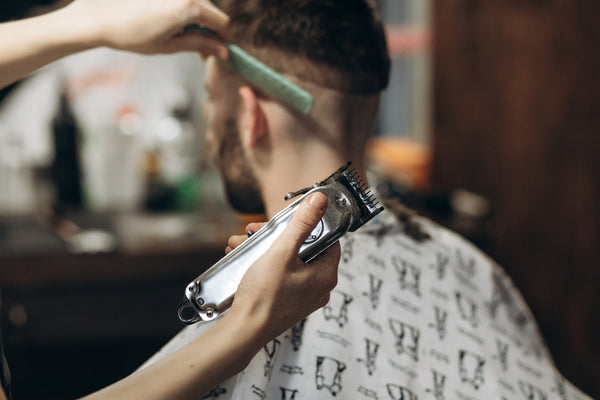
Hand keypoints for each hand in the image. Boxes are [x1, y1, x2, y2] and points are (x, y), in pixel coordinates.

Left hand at [61, 0, 229, 57]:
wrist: (98, 17)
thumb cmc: (131, 34)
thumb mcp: (169, 46)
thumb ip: (200, 46)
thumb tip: (222, 51)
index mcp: (190, 8)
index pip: (222, 23)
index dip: (224, 40)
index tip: (221, 53)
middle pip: (212, 13)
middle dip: (211, 32)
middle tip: (201, 52)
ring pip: (199, 6)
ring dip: (198, 23)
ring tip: (183, 39)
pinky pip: (184, 1)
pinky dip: (184, 13)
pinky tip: (171, 25)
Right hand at [224, 192, 340, 343]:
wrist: (243, 331)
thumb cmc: (263, 296)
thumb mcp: (282, 252)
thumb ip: (301, 224)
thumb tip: (319, 202)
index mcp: (326, 274)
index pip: (327, 238)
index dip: (307, 225)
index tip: (289, 219)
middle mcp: (320, 287)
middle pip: (304, 248)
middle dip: (277, 236)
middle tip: (257, 231)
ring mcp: (304, 296)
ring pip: (288, 261)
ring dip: (265, 248)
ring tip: (243, 244)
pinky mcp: (289, 302)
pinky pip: (281, 275)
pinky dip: (265, 264)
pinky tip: (245, 259)